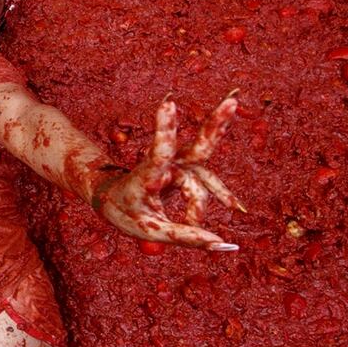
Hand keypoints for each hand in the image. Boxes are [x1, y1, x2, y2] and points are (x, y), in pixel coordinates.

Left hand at [97, 93, 242, 250]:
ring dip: (211, 198)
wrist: (112, 197)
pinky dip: (218, 196)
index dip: (165, 130)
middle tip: (232, 100)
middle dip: (216, 125)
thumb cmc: (127, 212)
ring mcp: (177, 165)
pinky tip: (235, 207)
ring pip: (204, 181)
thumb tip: (225, 246)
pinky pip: (206, 185)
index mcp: (146, 175)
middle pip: (196, 148)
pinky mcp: (185, 170)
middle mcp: (164, 165)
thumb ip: (186, 237)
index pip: (159, 153)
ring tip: (218, 175)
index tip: (168, 104)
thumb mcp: (152, 230)